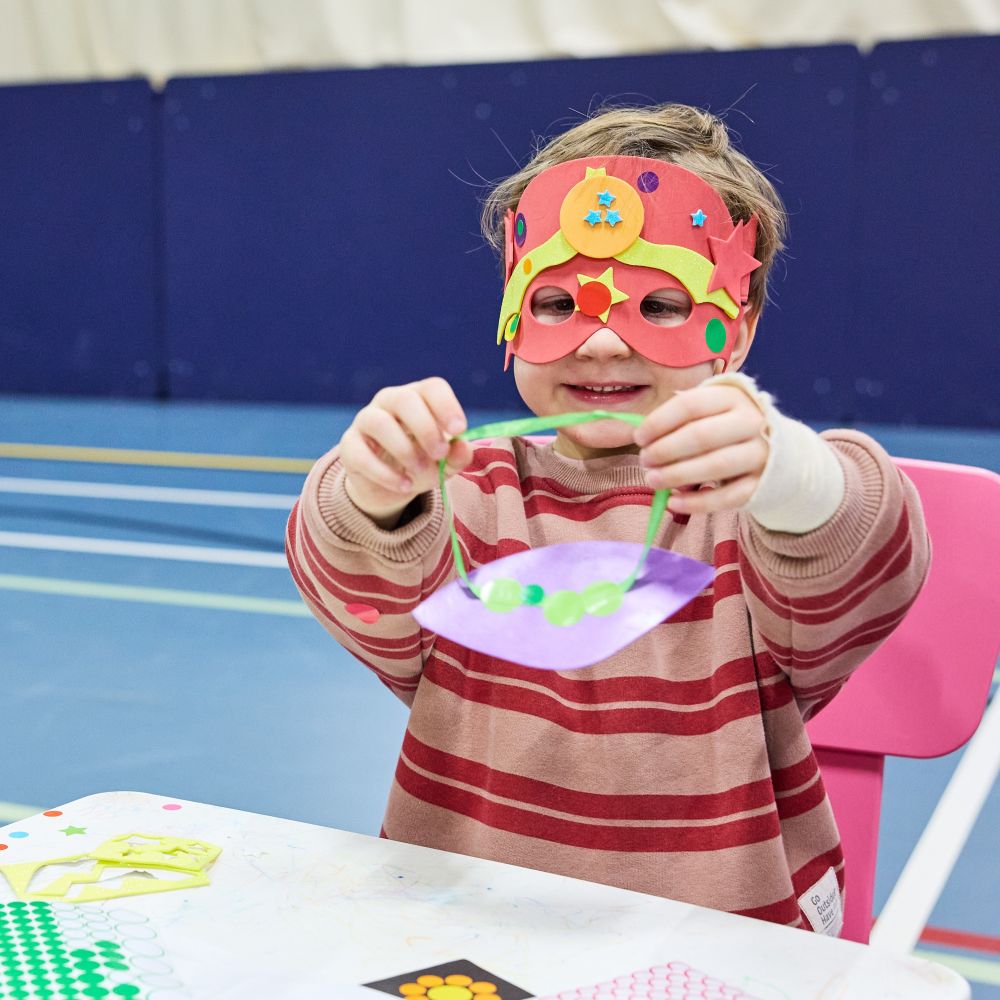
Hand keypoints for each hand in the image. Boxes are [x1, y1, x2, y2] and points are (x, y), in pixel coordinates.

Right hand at [339, 377, 472, 525]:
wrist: (392, 485)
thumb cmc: (423, 462)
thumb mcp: (446, 462)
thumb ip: (457, 455)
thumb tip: (461, 448)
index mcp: (419, 398)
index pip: (432, 388)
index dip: (446, 406)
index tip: (459, 430)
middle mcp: (390, 401)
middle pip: (404, 399)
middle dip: (425, 428)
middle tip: (440, 453)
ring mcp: (366, 420)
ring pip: (379, 422)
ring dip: (403, 449)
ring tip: (420, 470)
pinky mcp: (349, 446)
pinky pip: (361, 455)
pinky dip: (384, 473)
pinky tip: (404, 485)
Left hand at [634, 384, 769, 514]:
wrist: (777, 452)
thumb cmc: (726, 430)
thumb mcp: (707, 414)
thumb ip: (677, 422)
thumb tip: (636, 436)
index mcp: (732, 396)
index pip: (690, 405)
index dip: (659, 422)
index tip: (639, 438)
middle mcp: (751, 421)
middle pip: (701, 435)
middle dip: (665, 450)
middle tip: (644, 461)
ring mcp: (761, 453)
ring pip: (715, 466)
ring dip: (677, 475)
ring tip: (653, 481)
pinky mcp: (763, 483)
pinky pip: (727, 497)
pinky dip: (697, 502)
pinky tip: (673, 502)